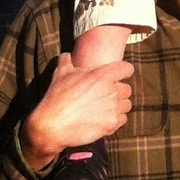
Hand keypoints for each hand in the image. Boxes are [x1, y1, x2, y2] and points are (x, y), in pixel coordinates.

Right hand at [19, 54, 132, 171]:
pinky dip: (116, 120)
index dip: (123, 71)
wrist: (52, 124)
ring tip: (106, 108)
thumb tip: (67, 55)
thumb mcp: (60, 73)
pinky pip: (122, 120)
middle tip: (106, 96)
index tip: (118, 76)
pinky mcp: (112, 124)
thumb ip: (67, 60)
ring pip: (126, 105)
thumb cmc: (56, 97)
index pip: (126, 69)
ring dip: (119, 106)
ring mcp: (113, 108)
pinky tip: (104, 119)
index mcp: (102, 75)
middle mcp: (111, 91)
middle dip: (119, 91)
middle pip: (127, 89)